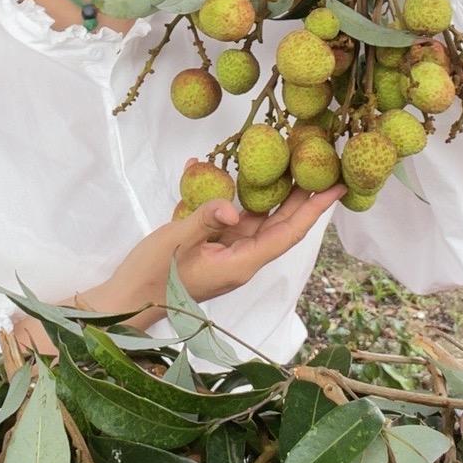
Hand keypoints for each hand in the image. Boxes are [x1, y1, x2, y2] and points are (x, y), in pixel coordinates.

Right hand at [101, 165, 343, 312]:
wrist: (125, 300)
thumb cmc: (152, 276)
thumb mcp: (176, 243)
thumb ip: (205, 220)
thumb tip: (232, 207)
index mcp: (241, 263)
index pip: (288, 234)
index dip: (314, 210)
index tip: (337, 188)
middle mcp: (241, 258)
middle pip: (279, 224)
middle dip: (302, 196)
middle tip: (321, 164)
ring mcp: (225, 252)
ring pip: (257, 218)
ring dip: (271, 191)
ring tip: (287, 161)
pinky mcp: (209, 245)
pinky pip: (227, 216)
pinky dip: (228, 193)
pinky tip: (218, 168)